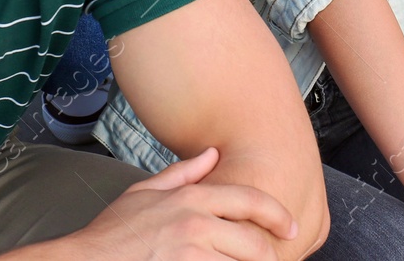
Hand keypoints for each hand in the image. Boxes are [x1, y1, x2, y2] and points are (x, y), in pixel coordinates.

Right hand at [49, 147, 298, 260]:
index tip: (292, 229)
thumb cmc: (111, 234)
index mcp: (192, 198)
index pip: (251, 201)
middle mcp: (196, 224)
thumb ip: (183, 173)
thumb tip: (212, 153)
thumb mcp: (144, 192)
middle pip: (255, 243)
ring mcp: (190, 254)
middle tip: (273, 260)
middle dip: (269, 256)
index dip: (277, 216)